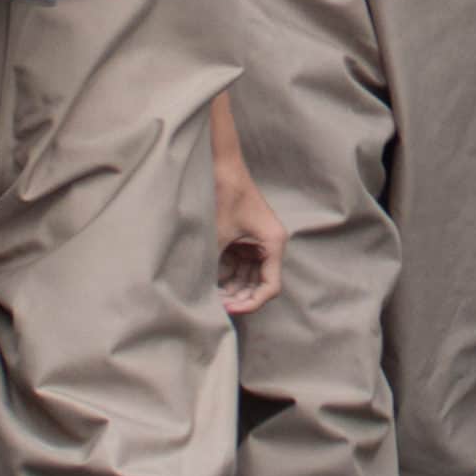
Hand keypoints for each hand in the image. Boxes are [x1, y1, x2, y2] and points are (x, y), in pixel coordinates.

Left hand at [214, 164, 286, 317]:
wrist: (219, 165)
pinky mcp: (245, 238)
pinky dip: (227, 276)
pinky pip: (240, 265)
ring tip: (212, 299)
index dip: (251, 304)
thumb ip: (214, 268)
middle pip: (260, 284)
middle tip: (217, 308)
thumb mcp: (217, 236)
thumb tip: (202, 295)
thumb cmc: (223, 194)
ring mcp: (257, 242)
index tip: (230, 310)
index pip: (270, 287)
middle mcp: (270, 244)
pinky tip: (211, 285)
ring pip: (249, 277)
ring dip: (233, 289)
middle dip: (240, 298)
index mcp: (273, 243)